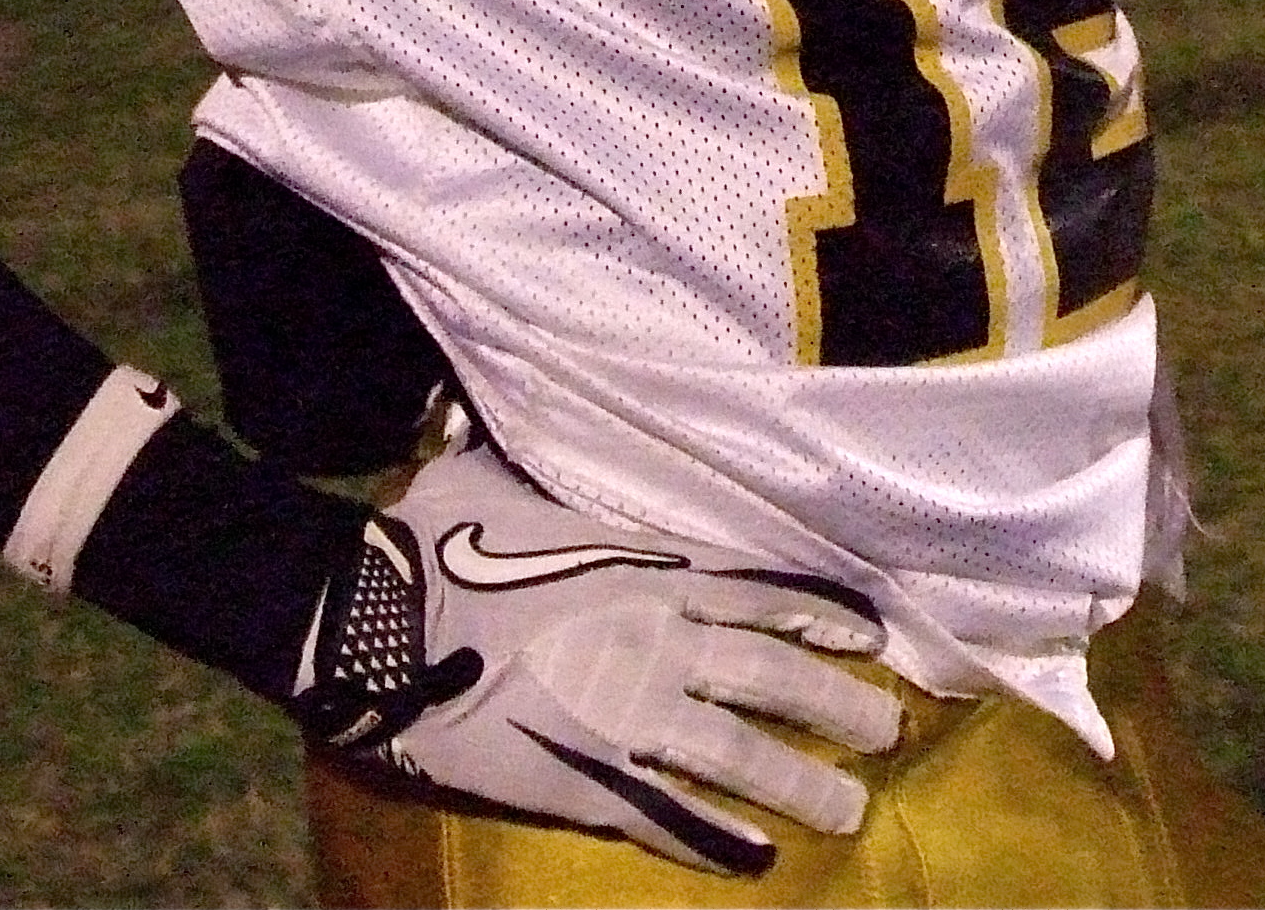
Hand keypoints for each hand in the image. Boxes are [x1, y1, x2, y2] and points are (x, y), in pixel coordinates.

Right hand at [294, 412, 900, 873]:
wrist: (373, 626)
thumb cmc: (436, 539)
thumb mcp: (500, 473)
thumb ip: (547, 458)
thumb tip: (538, 400)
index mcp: (643, 564)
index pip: (762, 589)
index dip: (822, 616)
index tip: (874, 640)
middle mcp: (654, 639)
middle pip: (771, 676)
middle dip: (837, 706)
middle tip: (891, 731)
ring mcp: (625, 717)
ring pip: (738, 757)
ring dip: (800, 785)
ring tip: (850, 809)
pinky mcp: (584, 782)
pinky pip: (667, 820)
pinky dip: (715, 844)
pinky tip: (754, 862)